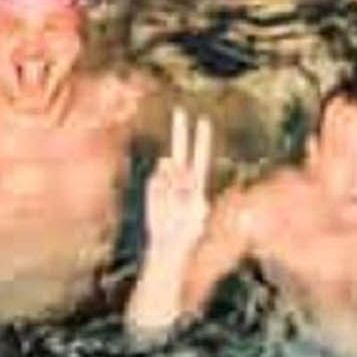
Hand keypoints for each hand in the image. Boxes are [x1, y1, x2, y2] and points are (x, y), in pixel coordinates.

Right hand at [143, 108, 216, 256]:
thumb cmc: (187, 233)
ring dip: (170, 185)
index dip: (202, 139)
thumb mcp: (195, 214)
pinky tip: (162, 206)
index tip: (204, 120)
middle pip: (182, 150)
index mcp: (198, 183)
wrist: (168, 245)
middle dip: (180, 131)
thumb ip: (186, 190)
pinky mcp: (153, 188)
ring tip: (173, 206)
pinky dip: (159, 191)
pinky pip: (155, 182)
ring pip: (167, 171)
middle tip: (180, 110)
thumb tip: (174, 174)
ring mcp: (166, 182)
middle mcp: (182, 179)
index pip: (201, 156)